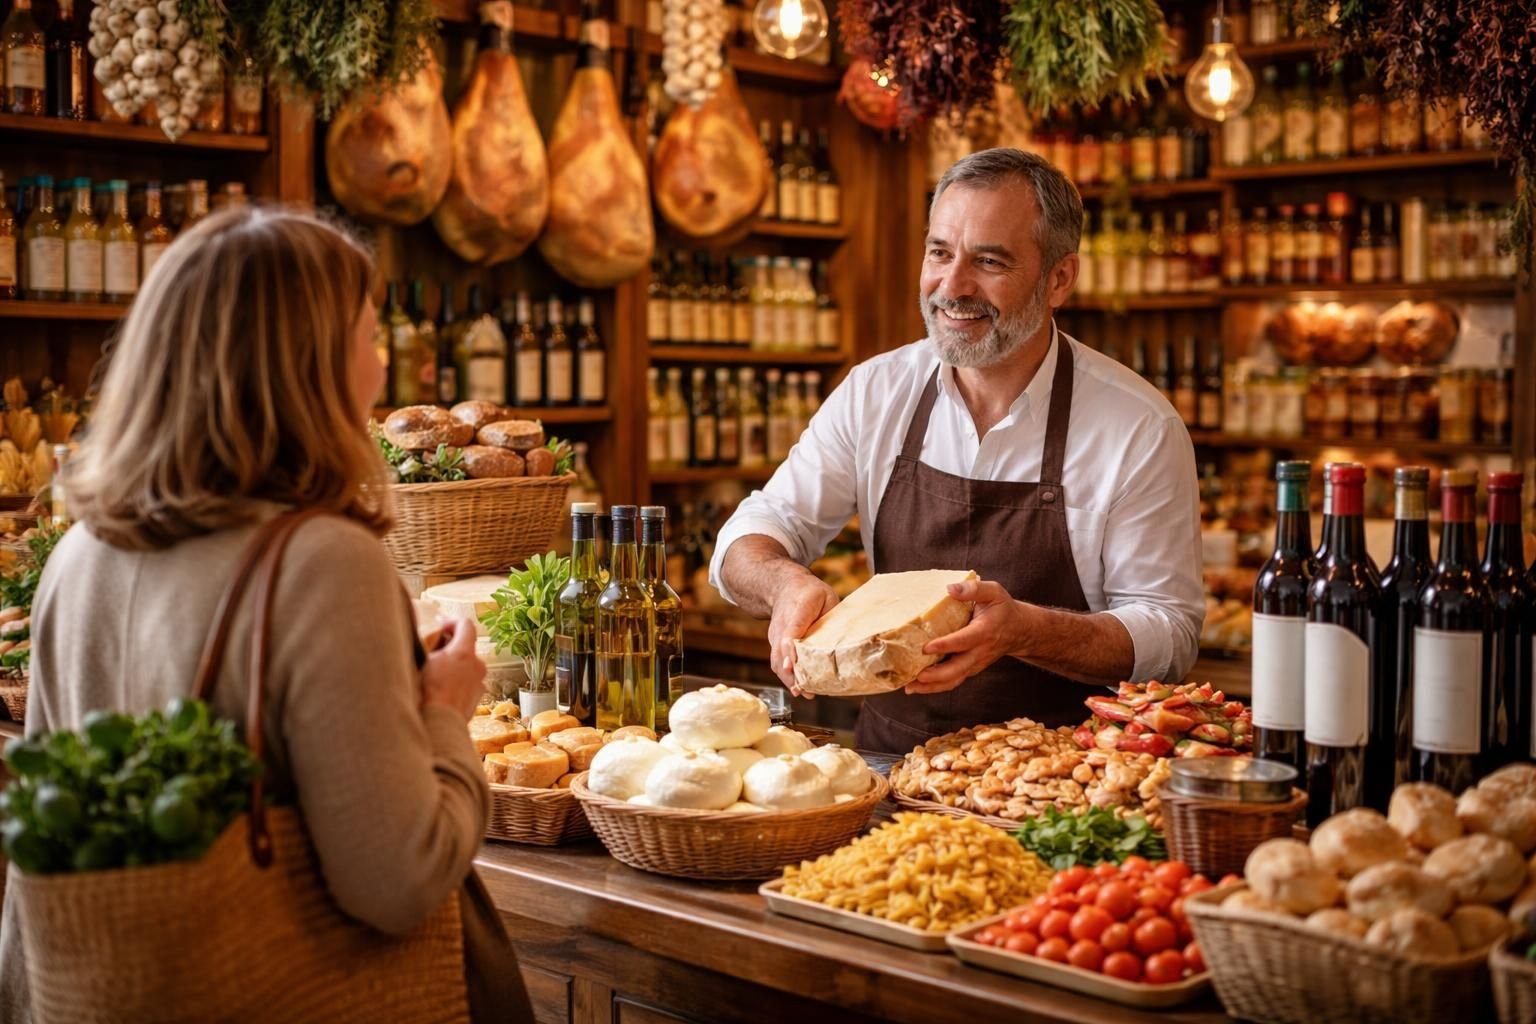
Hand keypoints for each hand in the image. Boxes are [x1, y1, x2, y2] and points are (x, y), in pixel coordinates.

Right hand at [420, 618, 487, 718]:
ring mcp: (479, 682)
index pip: (466, 625)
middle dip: (450, 647)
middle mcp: (477, 665)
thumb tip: (431, 639)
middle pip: (466, 647)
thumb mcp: (423, 662)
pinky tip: (442, 689)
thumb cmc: (427, 694)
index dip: (452, 621)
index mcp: (464, 653)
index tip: (441, 626)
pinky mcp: (477, 697)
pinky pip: (467, 681)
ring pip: (467, 666)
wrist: (438, 725)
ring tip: (435, 675)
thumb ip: (430, 645)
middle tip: (432, 654)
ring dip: (454, 666)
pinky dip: (457, 681)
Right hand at [767, 575, 838, 696]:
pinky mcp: (774, 642)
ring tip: (802, 692)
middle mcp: (782, 623)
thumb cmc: (810, 593)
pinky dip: (786, 675)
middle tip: (802, 689)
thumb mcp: (827, 597)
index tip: (792, 665)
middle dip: (789, 672)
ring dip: (787, 678)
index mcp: (798, 608)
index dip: (790, 649)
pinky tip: (798, 687)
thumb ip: (833, 616)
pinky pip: (777, 661)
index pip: (791, 631)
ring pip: (776, 659)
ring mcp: (775, 634)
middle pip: (781, 650)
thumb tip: (846, 641)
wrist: (784, 587)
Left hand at [907, 579, 1027, 695]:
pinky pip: (953, 681)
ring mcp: (975, 663)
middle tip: (915, 676)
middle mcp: (979, 652)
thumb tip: (950, 588)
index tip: (926, 648)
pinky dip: (935, 687)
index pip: (964, 641)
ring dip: (931, 686)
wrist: (1019, 630)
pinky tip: (916, 686)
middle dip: (936, 675)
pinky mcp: (970, 669)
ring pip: (953, 680)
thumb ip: (974, 588)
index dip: (945, 645)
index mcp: (984, 631)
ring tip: (910, 687)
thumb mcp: (994, 592)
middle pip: (958, 669)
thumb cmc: (1003, 609)